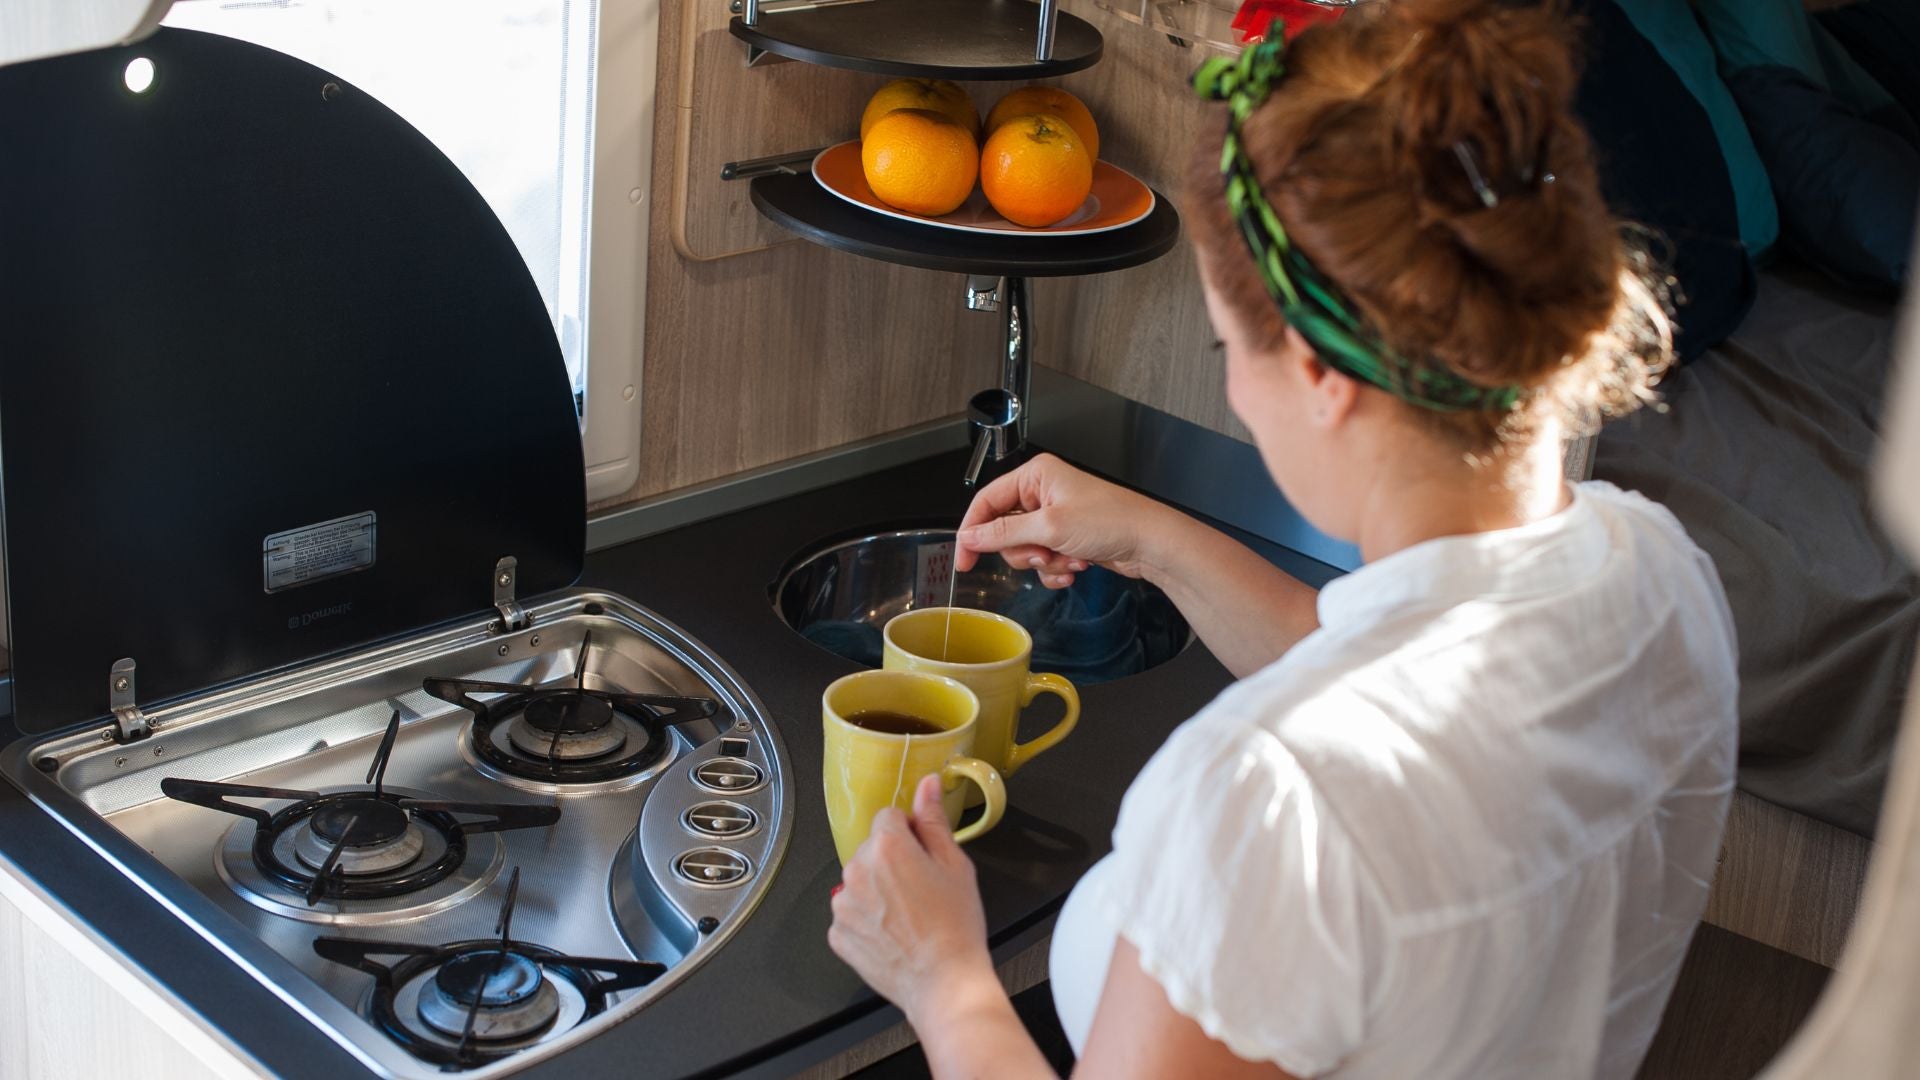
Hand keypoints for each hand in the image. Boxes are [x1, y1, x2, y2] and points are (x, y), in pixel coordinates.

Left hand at [828, 774, 993, 1020]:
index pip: (889, 817)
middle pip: (872, 849)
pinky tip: (892, 933)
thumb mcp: (955, 865)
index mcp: (887, 846)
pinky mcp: (837, 933)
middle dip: (892, 862)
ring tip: (908, 916)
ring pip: (860, 881)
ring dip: (877, 890)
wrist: (943, 982)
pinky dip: (866, 920)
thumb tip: (927, 785)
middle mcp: (856, 870)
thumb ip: (934, 820)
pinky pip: (850, 913)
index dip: (910, 834)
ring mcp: (843, 904)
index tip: (924, 856)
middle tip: (922, 890)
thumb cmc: (955, 927)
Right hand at [956, 453, 1168, 588]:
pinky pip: (1043, 561)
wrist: (1151, 543)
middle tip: (1044, 554)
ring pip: (1024, 550)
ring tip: (1069, 559)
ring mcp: (1055, 517)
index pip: (986, 502)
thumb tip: (970, 537)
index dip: (972, 531)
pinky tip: (1076, 567)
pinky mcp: (1066, 538)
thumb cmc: (1112, 520)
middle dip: (1024, 551)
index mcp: (1035, 476)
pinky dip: (1056, 569)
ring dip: (1044, 562)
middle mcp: (1042, 493)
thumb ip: (1003, 534)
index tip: (964, 560)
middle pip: (1004, 531)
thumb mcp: (1050, 527)